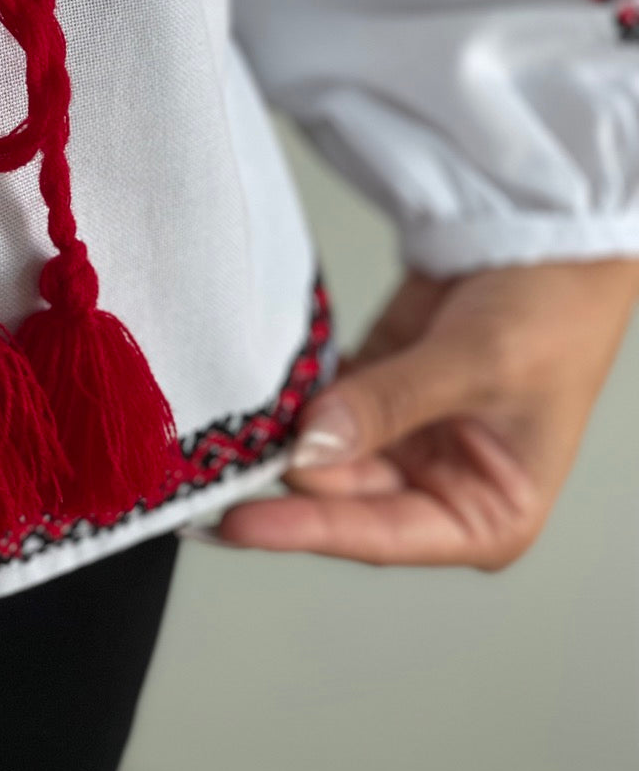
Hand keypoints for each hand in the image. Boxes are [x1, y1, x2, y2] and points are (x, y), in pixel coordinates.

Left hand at [215, 259, 638, 568]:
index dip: (306, 528)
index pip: (380, 533)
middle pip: (341, 495)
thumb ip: (389, 404)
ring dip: (280, 437)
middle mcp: (438, 488)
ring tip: (222, 429)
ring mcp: (402, 441)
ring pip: (323, 453)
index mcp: (485, 517)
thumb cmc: (553, 315)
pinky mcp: (375, 394)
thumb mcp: (476, 363)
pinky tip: (252, 394)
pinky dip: (291, 400)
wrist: (547, 237)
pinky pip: (321, 407)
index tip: (238, 521)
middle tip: (217, 458)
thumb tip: (310, 444)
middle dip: (285, 476)